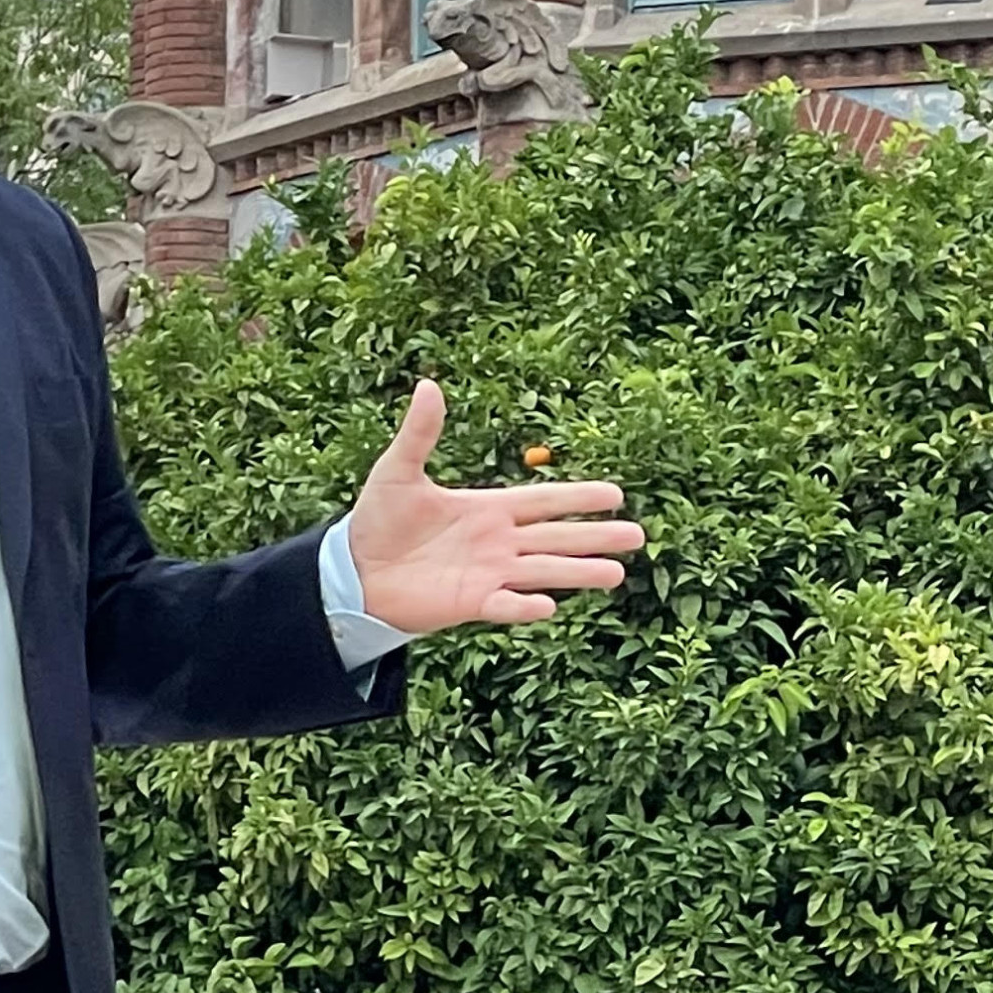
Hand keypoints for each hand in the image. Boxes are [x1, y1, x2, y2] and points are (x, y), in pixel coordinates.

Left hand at [345, 382, 643, 636]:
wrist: (354, 570)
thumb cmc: (378, 519)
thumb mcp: (398, 470)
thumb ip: (420, 433)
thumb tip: (428, 385)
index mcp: (488, 509)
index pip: (544, 501)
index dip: (578, 497)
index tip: (616, 494)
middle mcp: (497, 543)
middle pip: (556, 538)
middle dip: (596, 537)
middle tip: (638, 537)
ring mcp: (488, 574)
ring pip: (542, 572)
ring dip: (577, 572)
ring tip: (616, 575)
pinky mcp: (470, 603)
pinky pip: (504, 605)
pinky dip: (523, 607)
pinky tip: (550, 606)